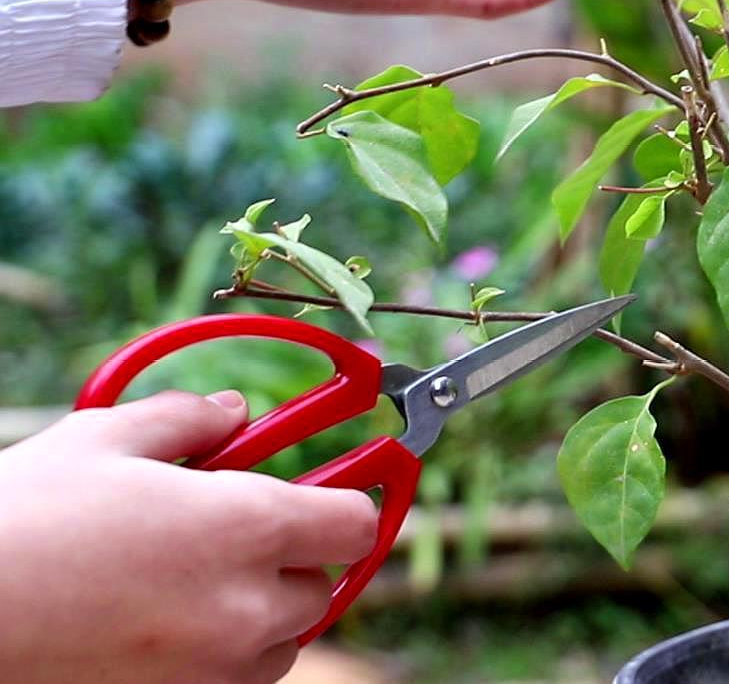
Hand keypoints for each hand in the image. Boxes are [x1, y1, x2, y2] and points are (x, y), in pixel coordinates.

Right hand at [0, 391, 377, 683]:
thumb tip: (233, 412)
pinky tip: (170, 619)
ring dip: (263, 610)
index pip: (355, 523)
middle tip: (238, 530)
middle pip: (321, 585)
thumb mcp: (104, 439)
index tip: (330, 490)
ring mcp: (214, 668)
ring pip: (282, 640)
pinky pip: (235, 678)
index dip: (344, 501)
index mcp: (248, 528)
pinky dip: (224, 652)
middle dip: (293, 556)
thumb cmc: (25, 520)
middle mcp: (248, 607)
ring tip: (196, 577)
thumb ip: (188, 419)